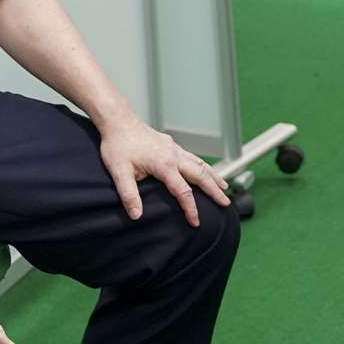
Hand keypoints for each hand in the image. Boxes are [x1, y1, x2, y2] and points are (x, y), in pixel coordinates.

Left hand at [98, 113, 229, 225]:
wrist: (119, 121)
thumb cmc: (118, 146)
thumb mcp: (119, 172)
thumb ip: (129, 195)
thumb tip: (136, 216)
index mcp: (164, 165)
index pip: (183, 191)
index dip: (190, 208)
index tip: (196, 222)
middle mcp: (174, 156)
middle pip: (200, 176)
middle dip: (214, 191)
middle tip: (226, 203)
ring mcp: (174, 149)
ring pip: (200, 164)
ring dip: (213, 176)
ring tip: (225, 187)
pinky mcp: (172, 145)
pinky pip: (193, 158)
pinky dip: (204, 166)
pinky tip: (206, 171)